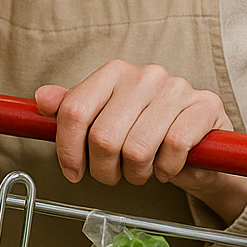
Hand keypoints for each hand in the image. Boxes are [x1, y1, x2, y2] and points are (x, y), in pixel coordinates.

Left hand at [35, 60, 246, 226]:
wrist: (199, 147)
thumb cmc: (146, 133)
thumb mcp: (106, 121)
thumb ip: (74, 110)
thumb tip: (41, 99)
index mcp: (115, 72)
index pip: (75, 110)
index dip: (68, 149)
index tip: (73, 172)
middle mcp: (145, 74)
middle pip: (103, 136)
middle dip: (105, 169)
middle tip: (115, 174)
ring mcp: (177, 88)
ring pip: (137, 147)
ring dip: (137, 173)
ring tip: (142, 170)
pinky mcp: (205, 106)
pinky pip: (173, 148)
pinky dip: (166, 169)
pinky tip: (167, 166)